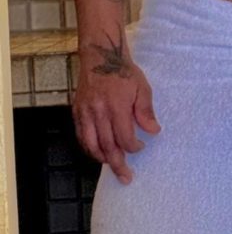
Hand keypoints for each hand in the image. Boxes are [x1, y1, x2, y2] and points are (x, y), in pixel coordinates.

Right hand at [72, 46, 160, 184]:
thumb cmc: (123, 72)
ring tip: (112, 166)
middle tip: (126, 177)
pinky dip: (88, 148)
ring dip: (102, 158)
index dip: (133, 148)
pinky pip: (81, 136)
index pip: (124, 137)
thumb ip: (146, 111)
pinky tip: (98, 153)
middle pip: (107, 146)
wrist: (100, 56)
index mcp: (116, 105)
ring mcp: (85, 112)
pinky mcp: (77, 111)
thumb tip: (154, 131)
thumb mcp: (142, 87)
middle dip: (117, 164)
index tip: (140, 147)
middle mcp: (98, 111)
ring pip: (91, 144)